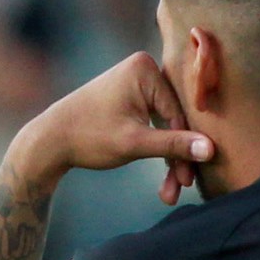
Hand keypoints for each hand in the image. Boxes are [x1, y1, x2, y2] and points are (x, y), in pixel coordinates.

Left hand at [5, 51, 213, 205]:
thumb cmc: (88, 136)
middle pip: (174, 118)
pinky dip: (155, 146)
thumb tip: (210, 149)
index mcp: (144, 68)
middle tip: (181, 188)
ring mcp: (137, 81)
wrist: (49, 140)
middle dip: (177, 156)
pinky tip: (163, 177)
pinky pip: (153, 122)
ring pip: (165, 124)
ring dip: (167, 156)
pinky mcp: (131, 96)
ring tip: (168, 191)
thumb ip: (173, 145)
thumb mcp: (134, 143)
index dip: (186, 148)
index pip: (178, 112)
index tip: (189, 180)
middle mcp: (143, 67)